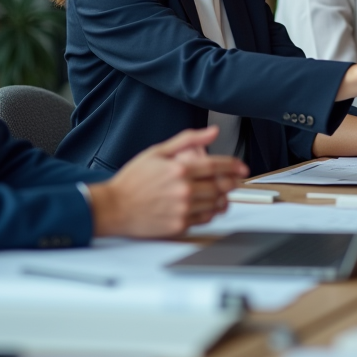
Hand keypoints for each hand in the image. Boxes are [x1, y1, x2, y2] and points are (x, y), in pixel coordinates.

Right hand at [88, 126, 248, 237]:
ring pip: (216, 204)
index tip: (242, 167)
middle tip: (234, 181)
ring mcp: (182, 209)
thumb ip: (187, 139)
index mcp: (179, 169)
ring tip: (222, 194)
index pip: (217, 167)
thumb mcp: (157, 152)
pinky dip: (211, 212)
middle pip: (221, 186)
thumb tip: (212, 131)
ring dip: (224, 198)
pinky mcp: (179, 225)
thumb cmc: (133, 180)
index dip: (234, 166)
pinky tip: (208, 207)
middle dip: (232, 182)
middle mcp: (183, 190)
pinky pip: (205, 219)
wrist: (114, 207)